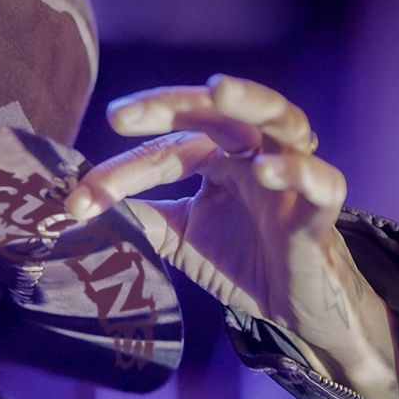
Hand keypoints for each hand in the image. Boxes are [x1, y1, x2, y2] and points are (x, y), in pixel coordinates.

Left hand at [65, 74, 398, 398]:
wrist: (295, 308)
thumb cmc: (242, 260)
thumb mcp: (180, 237)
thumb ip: (141, 216)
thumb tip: (82, 206)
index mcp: (219, 157)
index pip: (166, 148)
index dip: (120, 172)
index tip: (77, 200)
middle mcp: (255, 154)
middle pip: (219, 112)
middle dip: (171, 105)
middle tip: (121, 114)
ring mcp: (290, 179)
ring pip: (282, 121)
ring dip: (252, 102)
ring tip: (218, 90)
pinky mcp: (319, 213)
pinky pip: (320, 183)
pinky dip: (297, 172)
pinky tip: (268, 169)